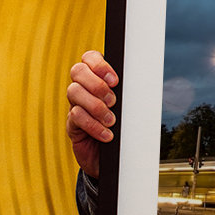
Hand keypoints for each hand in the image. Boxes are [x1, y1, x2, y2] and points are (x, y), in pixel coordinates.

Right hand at [66, 51, 118, 177]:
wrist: (115, 156)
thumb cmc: (124, 126)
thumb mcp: (128, 106)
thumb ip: (129, 92)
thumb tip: (141, 81)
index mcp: (97, 77)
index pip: (89, 57)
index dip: (99, 64)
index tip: (115, 80)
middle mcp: (83, 88)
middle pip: (77, 71)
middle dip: (97, 84)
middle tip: (113, 101)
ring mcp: (75, 104)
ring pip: (74, 92)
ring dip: (96, 106)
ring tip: (111, 120)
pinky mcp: (72, 124)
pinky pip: (76, 116)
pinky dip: (93, 125)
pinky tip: (107, 134)